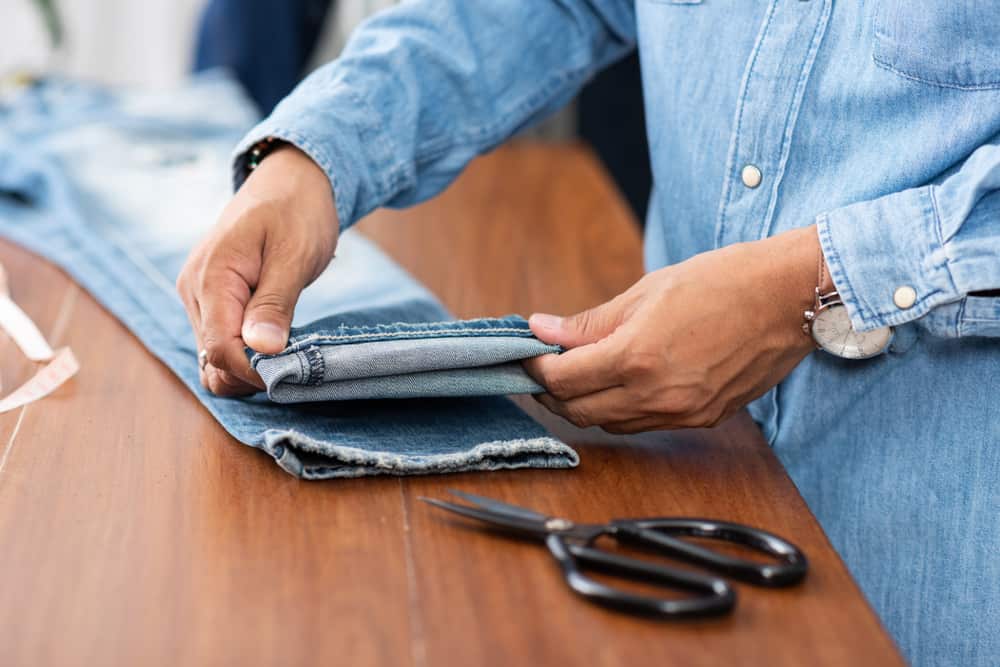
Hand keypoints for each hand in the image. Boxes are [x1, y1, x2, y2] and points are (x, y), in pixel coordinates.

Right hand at [176, 144, 338, 395]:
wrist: (290, 180)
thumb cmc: (297, 211)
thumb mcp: (294, 256)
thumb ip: (275, 303)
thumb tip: (260, 350)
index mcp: (212, 278)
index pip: (219, 351)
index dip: (253, 373)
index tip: (292, 373)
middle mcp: (194, 290)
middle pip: (212, 360)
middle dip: (252, 374)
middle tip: (297, 363)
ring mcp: (197, 295)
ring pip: (213, 357)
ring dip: (248, 366)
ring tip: (289, 351)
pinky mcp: (209, 299)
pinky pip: (219, 341)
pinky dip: (244, 354)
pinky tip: (275, 344)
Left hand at [522, 226, 820, 432]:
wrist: (790, 298)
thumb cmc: (722, 281)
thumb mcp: (646, 291)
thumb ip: (590, 321)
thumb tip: (544, 329)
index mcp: (636, 356)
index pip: (563, 379)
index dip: (537, 368)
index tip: (528, 353)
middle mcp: (656, 394)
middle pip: (579, 412)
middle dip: (554, 392)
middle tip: (546, 367)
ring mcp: (682, 412)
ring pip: (611, 425)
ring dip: (587, 404)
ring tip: (580, 374)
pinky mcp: (703, 419)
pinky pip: (645, 424)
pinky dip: (623, 409)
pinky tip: (621, 384)